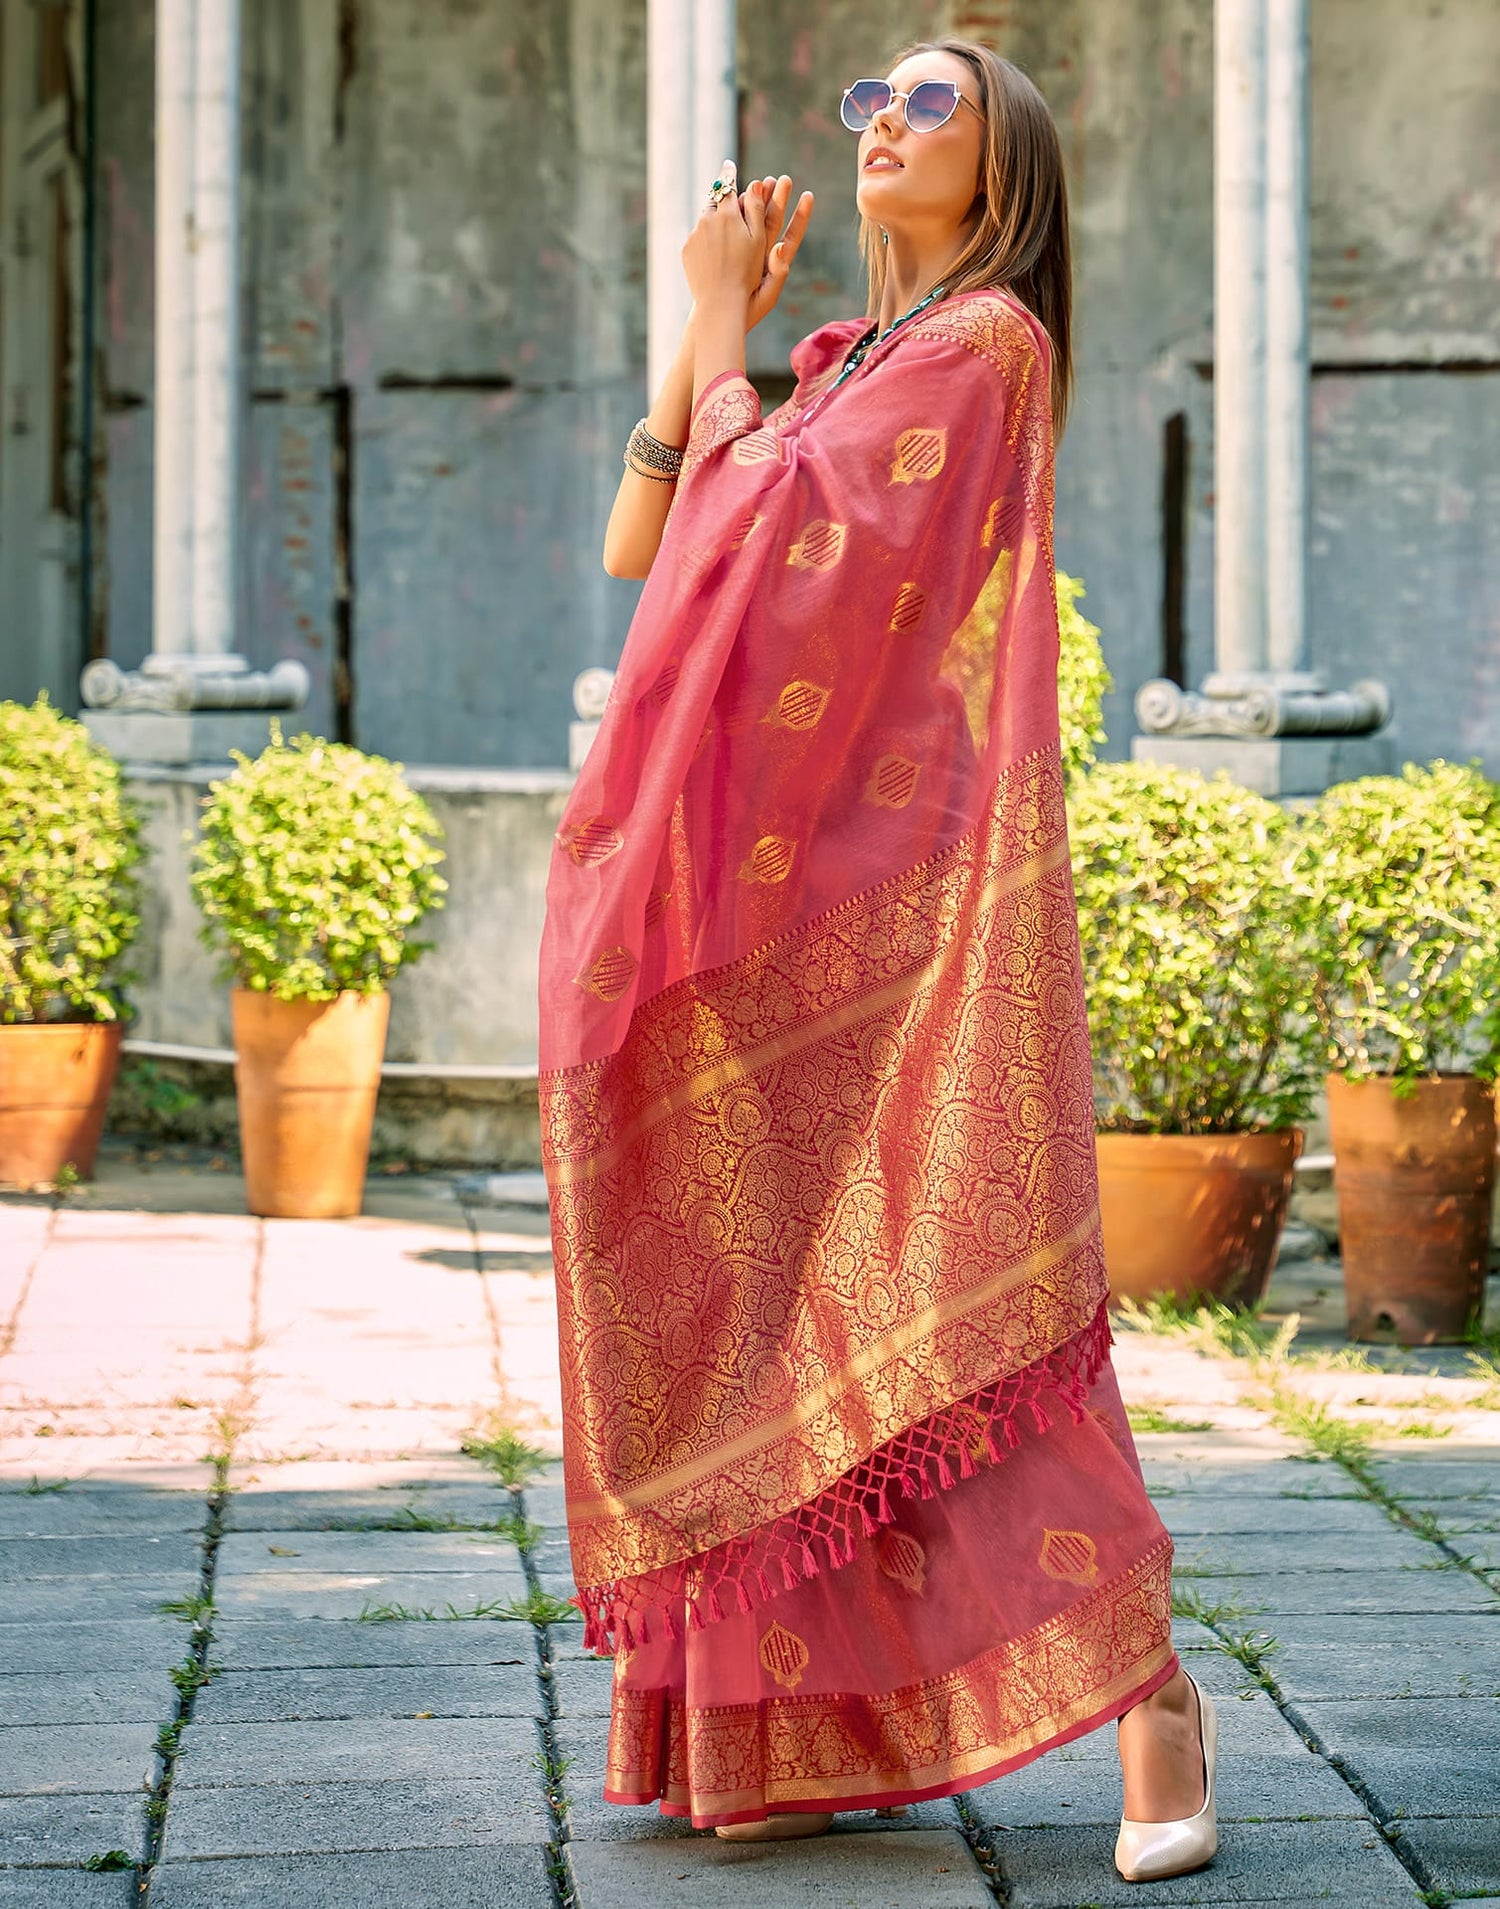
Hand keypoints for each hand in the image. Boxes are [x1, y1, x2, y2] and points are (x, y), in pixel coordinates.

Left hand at [681, 161, 764, 314]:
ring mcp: (694, 235)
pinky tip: (713, 252)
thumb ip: (756, 209)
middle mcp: (707, 219)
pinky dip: (704, 239)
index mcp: (727, 214)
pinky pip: (696, 238)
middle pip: (712, 200)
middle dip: (719, 196)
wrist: (720, 303)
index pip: (726, 185)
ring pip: (703, 219)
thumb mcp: (758, 240)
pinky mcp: (686, 250)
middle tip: (724, 192)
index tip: (728, 164)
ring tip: (721, 227)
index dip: (728, 174)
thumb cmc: (747, 274)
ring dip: (711, 218)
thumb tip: (753, 183)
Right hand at [742, 174, 814, 329]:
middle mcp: (761, 254)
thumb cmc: (745, 313)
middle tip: (784, 179)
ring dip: (758, 201)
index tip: (809, 196)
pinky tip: (736, 197)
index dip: (801, 217)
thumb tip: (781, 248)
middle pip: (773, 222)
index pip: (792, 236)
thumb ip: (778, 273)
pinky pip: (733, 227)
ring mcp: (744, 251)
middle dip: (779, 200)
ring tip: (762, 181)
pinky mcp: (727, 250)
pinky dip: (736, 212)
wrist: (716, 318)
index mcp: (775, 264)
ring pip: (753, 221)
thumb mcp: (767, 296)